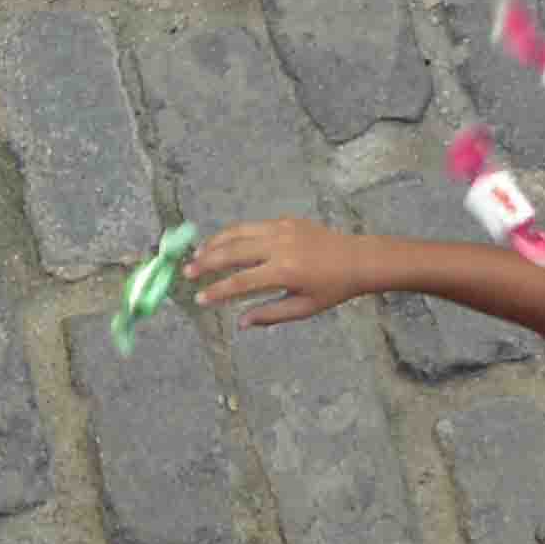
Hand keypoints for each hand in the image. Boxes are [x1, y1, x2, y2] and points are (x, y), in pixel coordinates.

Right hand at [189, 217, 387, 326]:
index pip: (240, 282)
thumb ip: (269, 314)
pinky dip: (232, 233)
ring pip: (237, 232)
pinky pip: (251, 226)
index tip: (200, 298)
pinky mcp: (284, 220)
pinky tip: (222, 243)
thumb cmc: (333, 289)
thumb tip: (240, 323)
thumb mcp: (303, 308)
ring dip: (214, 243)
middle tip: (187, 272)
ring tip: (197, 254)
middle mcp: (279, 247)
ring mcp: (281, 229)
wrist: (358, 258)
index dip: (217, 291)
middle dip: (206, 262)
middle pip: (232, 252)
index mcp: (284, 272)